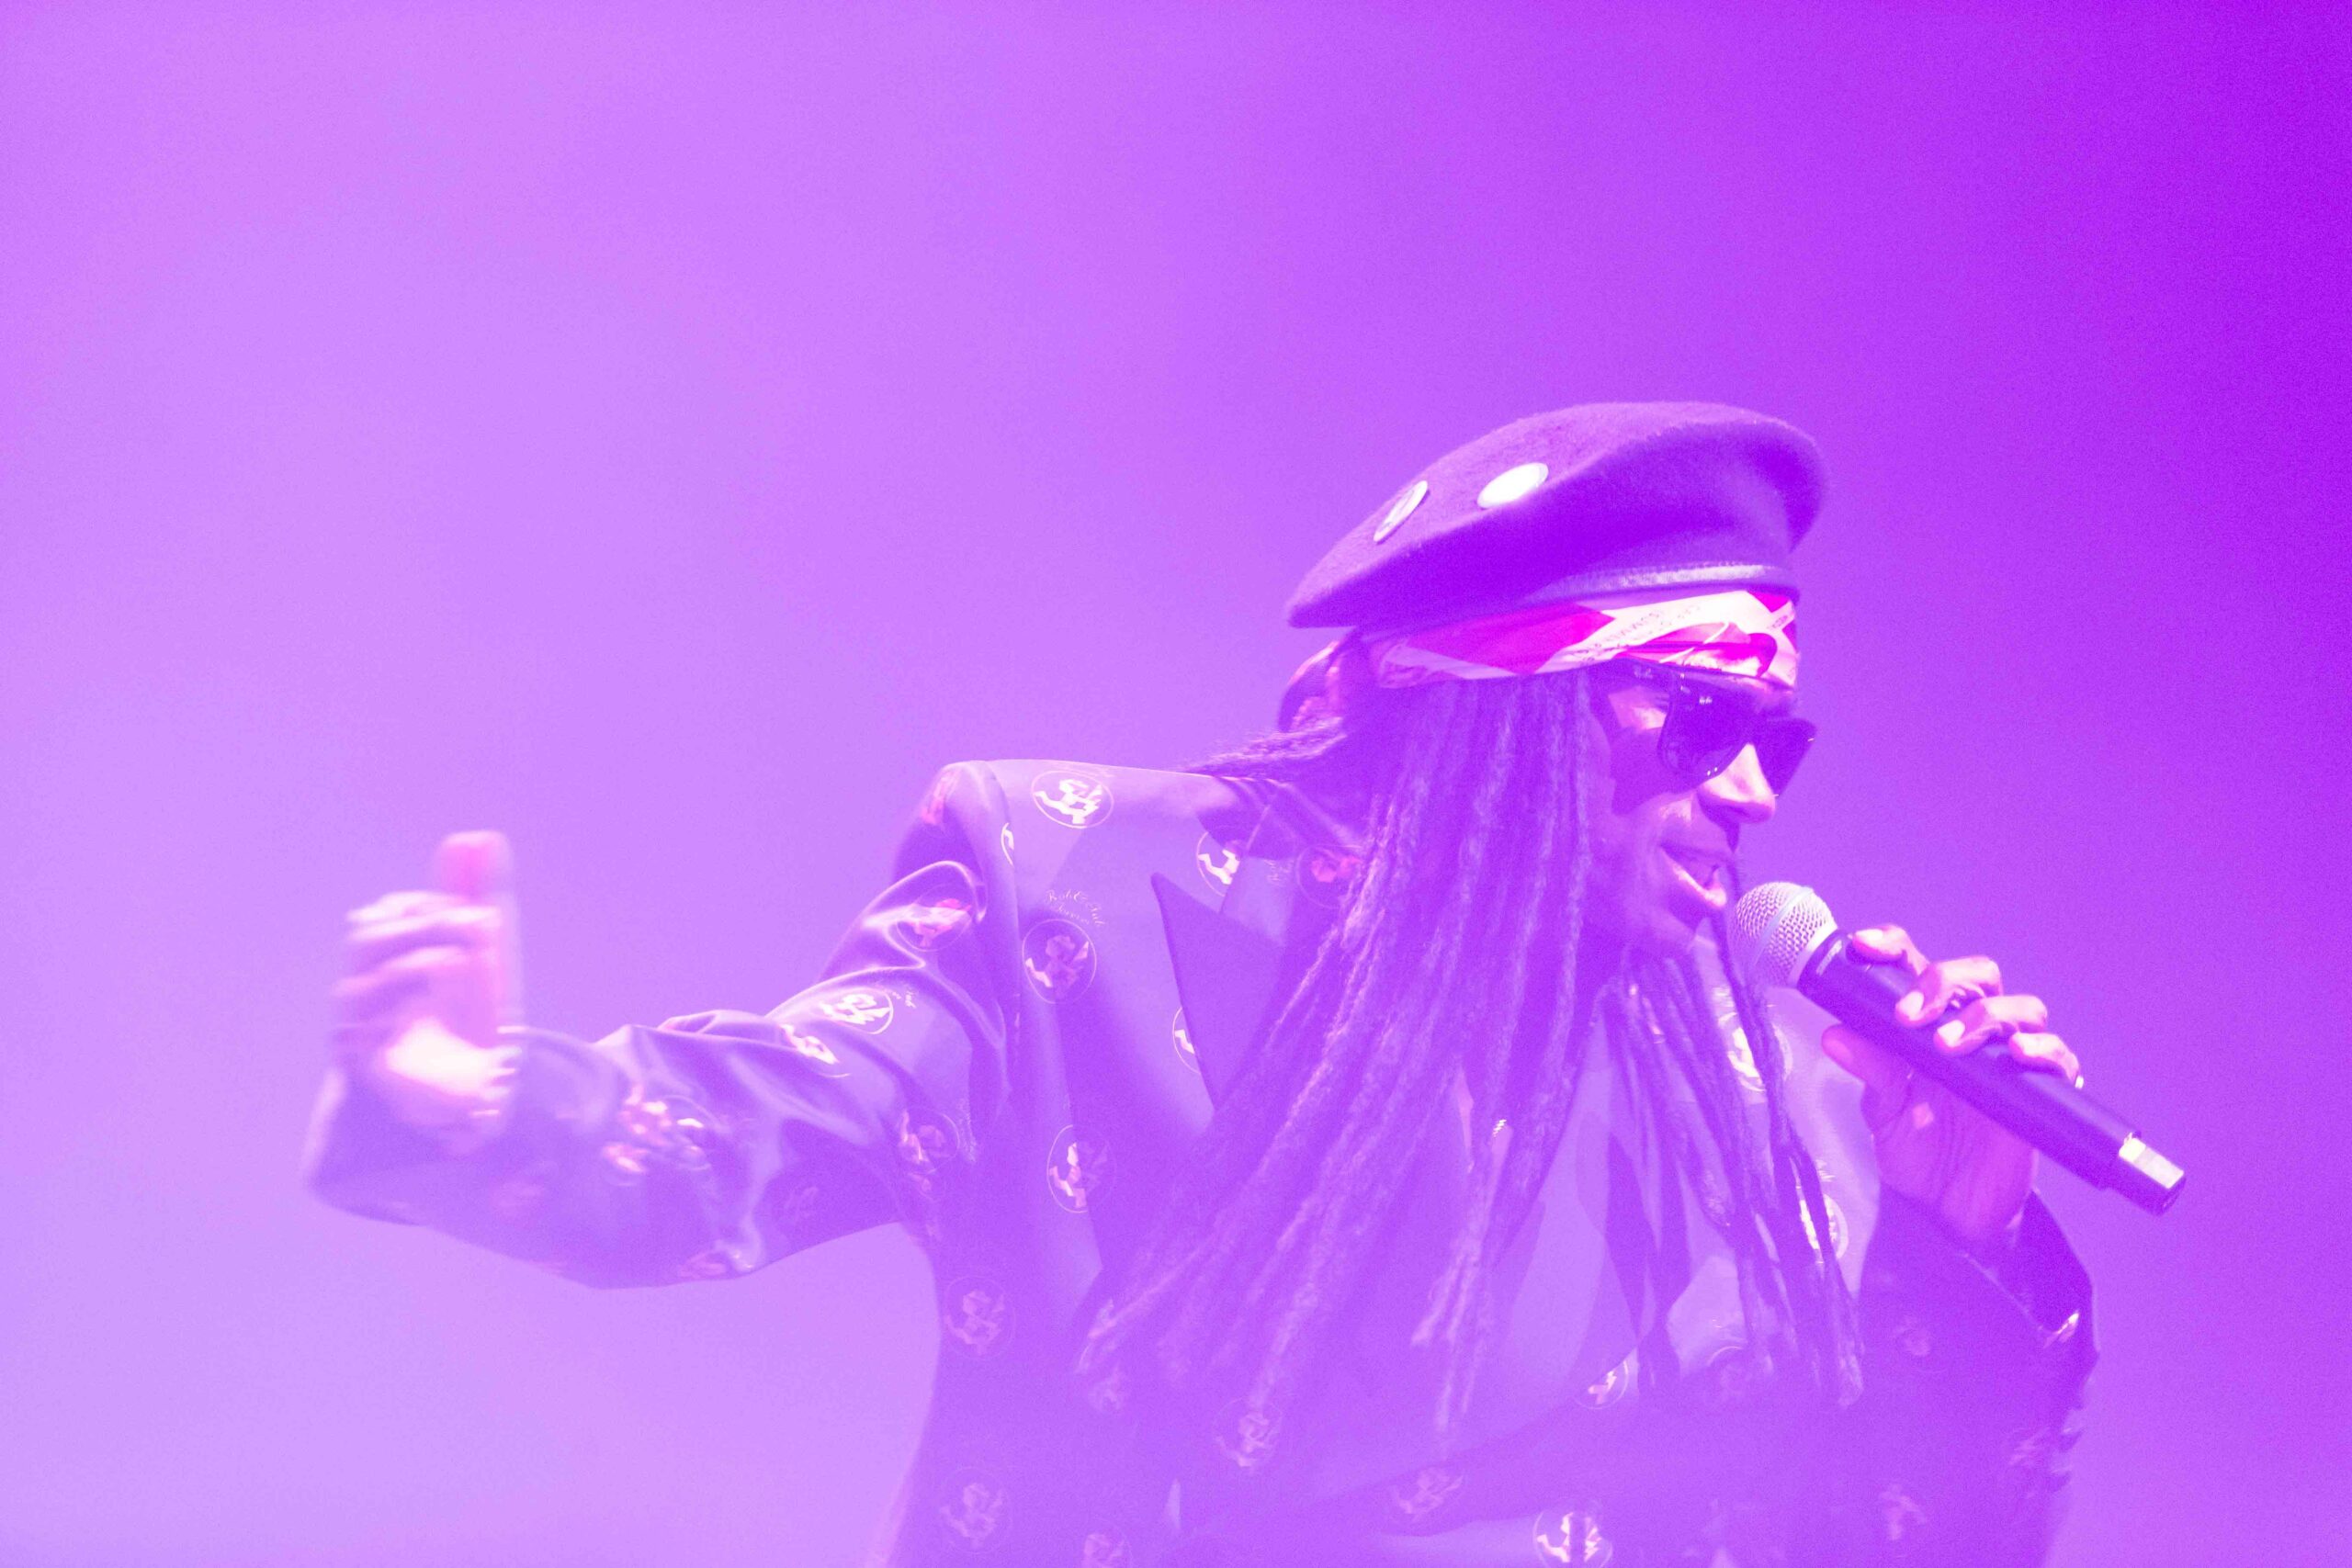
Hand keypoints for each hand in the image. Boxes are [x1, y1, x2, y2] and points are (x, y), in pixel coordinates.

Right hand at [330, 831, 524, 1135]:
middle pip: (368, 935)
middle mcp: (366, 983)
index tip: (480, 917)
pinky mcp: (364, 1061)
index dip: (431, 907)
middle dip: (423, 925)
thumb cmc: (471, 1010)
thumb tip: (481, 836)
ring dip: (416, 962)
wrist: (478, 1083)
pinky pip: (362, 1031)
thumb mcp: (483, 948)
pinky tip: (434, 1003)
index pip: (391, 910)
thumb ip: (479, 892)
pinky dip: (399, 1012)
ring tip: (458, 965)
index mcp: (392, 951)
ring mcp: (360, 1022)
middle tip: (477, 929)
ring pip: (361, 978)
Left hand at [1816, 927, 2081, 1251]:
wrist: (1949, 1213)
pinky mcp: (2039, 1095)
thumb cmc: (1917, 1153)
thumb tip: (1835, 1034)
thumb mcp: (1883, 1112)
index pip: (1916, 967)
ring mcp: (2007, 1061)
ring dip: (1985, 1015)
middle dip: (1944, 981)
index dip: (1894, 947)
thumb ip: (1870, 1070)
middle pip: (1977, 975)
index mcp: (1926, 1026)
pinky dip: (2044, 1050)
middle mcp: (1971, 1033)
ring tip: (1948, 1045)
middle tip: (1909, 1016)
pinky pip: (2059, 1059)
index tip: (1864, 946)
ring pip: (2021, 1007)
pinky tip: (2018, 1054)